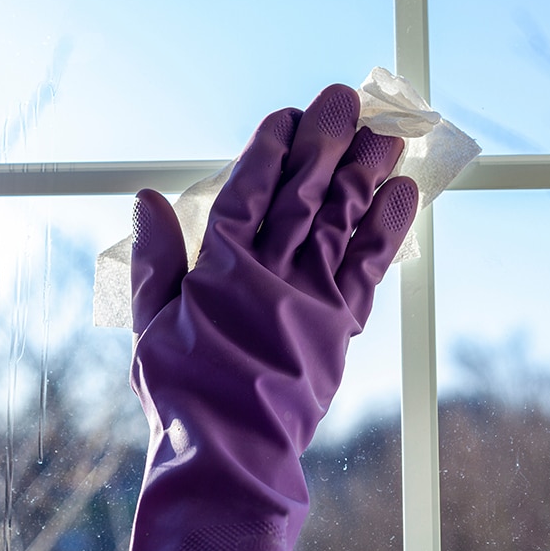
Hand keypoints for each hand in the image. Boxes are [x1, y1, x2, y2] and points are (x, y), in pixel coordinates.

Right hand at [128, 84, 417, 550]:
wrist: (229, 452)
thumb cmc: (182, 386)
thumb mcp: (150, 321)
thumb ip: (155, 256)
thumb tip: (146, 197)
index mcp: (220, 267)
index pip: (248, 191)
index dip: (268, 150)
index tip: (284, 117)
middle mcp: (271, 271)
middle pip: (304, 193)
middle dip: (325, 141)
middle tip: (344, 98)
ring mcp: (311, 295)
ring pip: (342, 219)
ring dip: (365, 172)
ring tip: (384, 133)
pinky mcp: (341, 323)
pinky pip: (369, 265)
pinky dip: (387, 227)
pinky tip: (402, 194)